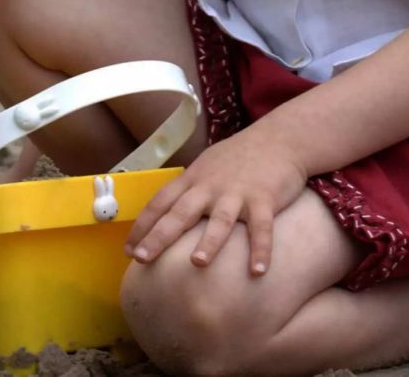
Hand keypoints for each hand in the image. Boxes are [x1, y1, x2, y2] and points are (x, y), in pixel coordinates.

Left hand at [124, 123, 306, 275]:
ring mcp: (238, 192)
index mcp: (194, 178)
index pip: (161, 202)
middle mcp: (211, 186)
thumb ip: (189, 189)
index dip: (143, 226)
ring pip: (220, 218)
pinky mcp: (265, 198)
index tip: (128, 251)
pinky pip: (262, 227)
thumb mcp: (208, 166)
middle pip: (182, 212)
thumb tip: (166, 216)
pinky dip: (261, 248)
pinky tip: (258, 271)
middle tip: (142, 258)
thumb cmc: (240, 156)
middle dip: (160, 235)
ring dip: (209, 240)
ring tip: (197, 262)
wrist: (279, 137)